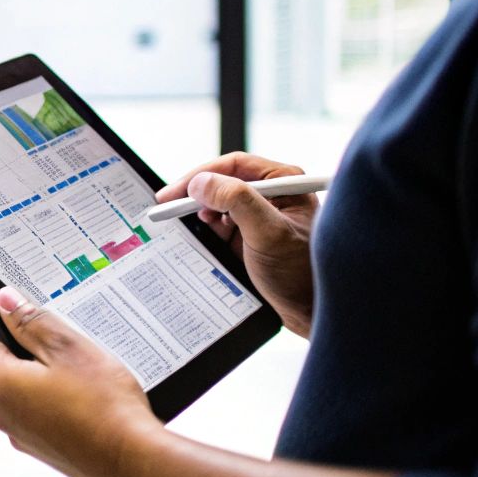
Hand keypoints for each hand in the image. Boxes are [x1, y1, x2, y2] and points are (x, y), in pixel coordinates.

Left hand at [0, 286, 163, 476]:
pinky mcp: (46, 451)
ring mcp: (23, 436)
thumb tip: (5, 301)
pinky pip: (47, 416)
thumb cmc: (103, 404)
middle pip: (14, 367)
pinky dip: (64, 405)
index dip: (22, 325)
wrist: (133, 459)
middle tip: (76, 351)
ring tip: (89, 379)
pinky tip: (92, 403)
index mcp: (1, 384)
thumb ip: (32, 322)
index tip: (48, 323)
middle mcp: (4, 414)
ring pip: (33, 392)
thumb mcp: (68, 348)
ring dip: (55, 381)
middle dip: (41, 355)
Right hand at [155, 152, 318, 337]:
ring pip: (219, 201)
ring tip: (189, 221)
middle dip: (195, 193)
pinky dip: (207, 226)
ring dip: (201, 210)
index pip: (233, 165)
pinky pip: (221, 222)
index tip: (174, 192)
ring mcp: (261, 214)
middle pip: (223, 181)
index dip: (200, 176)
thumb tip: (201, 183)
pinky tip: (205, 234)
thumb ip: (237, 201)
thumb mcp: (268, 233)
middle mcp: (273, 193)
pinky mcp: (251, 234)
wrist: (310, 311)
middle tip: (167, 205)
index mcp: (284, 182)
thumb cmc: (301, 272)